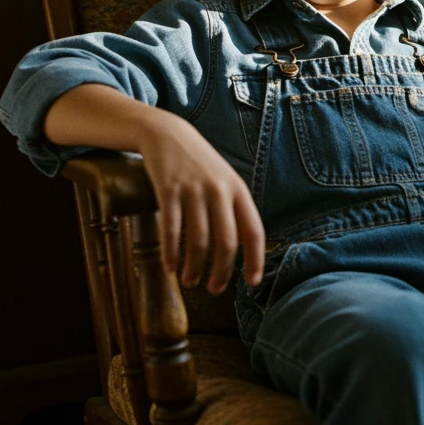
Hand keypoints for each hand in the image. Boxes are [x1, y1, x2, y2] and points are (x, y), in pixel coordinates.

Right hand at [136, 113, 264, 292]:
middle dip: (221, 272)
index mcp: (239, 192)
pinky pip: (172, 230)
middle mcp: (220, 191)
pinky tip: (170, 267)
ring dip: (194, 267)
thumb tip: (242, 249)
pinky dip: (171, 253)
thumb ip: (235, 209)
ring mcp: (194, 190)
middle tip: (214, 290)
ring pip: (199, 241)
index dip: (255, 260)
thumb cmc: (200, 165)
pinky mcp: (168, 190)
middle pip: (226, 243)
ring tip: (190, 281)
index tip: (252, 283)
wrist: (168, 135)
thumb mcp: (225, 181)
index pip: (254, 232)